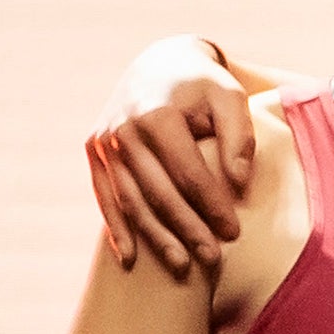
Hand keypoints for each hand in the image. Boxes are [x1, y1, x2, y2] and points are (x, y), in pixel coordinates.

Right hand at [87, 61, 259, 280]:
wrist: (158, 64)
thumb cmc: (203, 86)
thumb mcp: (230, 97)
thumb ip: (240, 136)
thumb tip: (238, 183)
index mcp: (157, 115)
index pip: (188, 173)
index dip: (212, 206)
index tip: (235, 233)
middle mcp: (124, 129)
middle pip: (158, 192)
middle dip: (187, 229)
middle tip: (214, 260)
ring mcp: (104, 142)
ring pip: (131, 201)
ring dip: (155, 238)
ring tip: (182, 268)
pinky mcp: (94, 151)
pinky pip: (105, 197)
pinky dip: (117, 229)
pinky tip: (130, 259)